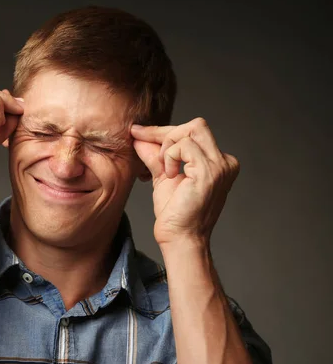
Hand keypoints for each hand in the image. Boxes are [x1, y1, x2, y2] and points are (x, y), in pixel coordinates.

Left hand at [130, 118, 239, 249]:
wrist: (179, 238)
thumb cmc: (174, 213)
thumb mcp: (163, 176)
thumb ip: (155, 155)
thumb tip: (139, 136)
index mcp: (218, 162)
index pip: (193, 132)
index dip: (163, 131)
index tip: (138, 132)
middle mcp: (225, 162)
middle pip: (196, 125)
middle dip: (166, 133)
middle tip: (150, 151)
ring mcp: (220, 166)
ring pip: (191, 131)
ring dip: (168, 147)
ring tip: (165, 170)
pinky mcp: (210, 172)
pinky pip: (185, 146)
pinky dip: (171, 156)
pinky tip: (170, 175)